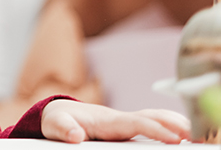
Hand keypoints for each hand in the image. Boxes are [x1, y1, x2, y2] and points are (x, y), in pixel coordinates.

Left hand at [41, 99, 190, 143]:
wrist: (58, 114)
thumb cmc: (58, 120)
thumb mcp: (55, 125)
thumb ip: (64, 129)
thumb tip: (75, 136)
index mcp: (106, 120)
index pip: (136, 123)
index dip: (155, 129)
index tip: (174, 138)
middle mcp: (119, 119)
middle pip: (152, 117)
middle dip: (174, 124)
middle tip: (196, 135)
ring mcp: (124, 122)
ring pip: (155, 118)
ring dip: (175, 123)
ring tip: (196, 134)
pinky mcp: (126, 128)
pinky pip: (152, 124)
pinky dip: (168, 125)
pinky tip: (182, 134)